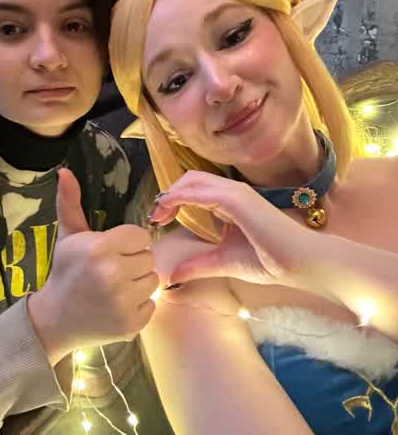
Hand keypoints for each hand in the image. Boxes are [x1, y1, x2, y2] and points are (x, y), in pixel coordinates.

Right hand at [28, 168, 158, 364]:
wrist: (54, 319)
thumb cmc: (66, 272)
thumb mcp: (68, 236)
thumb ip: (71, 203)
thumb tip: (64, 171)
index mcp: (100, 248)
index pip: (140, 236)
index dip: (128, 243)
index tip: (112, 252)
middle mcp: (113, 274)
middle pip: (149, 258)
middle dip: (133, 262)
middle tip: (112, 271)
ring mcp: (123, 302)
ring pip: (153, 280)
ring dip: (138, 283)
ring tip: (115, 287)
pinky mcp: (131, 324)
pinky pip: (152, 305)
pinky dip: (139, 306)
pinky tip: (117, 305)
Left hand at [150, 171, 310, 286]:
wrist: (301, 264)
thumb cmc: (269, 261)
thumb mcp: (222, 262)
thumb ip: (198, 265)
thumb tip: (172, 277)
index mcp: (228, 201)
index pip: (193, 188)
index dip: (171, 199)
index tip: (157, 219)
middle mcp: (231, 191)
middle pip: (189, 179)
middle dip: (167, 194)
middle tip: (155, 217)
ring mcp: (235, 193)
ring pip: (192, 180)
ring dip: (170, 194)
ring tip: (158, 215)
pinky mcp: (238, 200)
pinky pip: (202, 192)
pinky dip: (181, 197)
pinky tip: (170, 210)